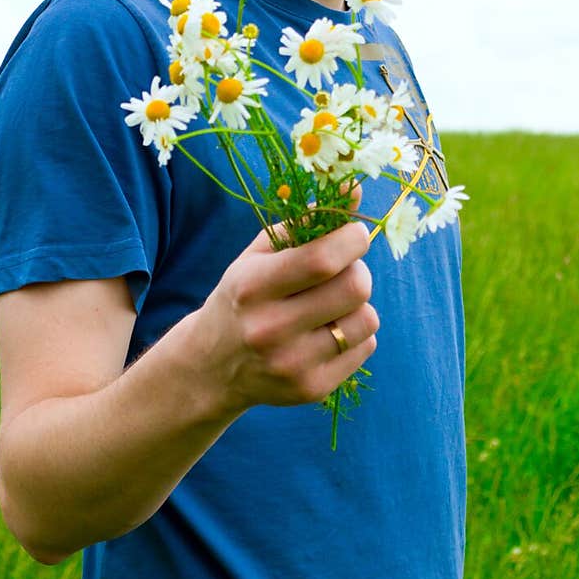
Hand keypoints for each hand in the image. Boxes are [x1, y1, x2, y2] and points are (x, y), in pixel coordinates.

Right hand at [195, 181, 379, 414]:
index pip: (322, 260)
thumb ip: (306, 220)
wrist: (212, 367)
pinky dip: (355, 334)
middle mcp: (269, 329)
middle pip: (354, 288)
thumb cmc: (243, 296)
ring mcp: (292, 364)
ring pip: (366, 319)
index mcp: (252, 287)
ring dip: (357, 305)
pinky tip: (326, 333)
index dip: (351, 240)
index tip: (354, 235)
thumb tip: (355, 189)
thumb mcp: (260, 254)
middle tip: (342, 272)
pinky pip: (366, 347)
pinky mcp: (311, 389)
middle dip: (357, 271)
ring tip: (330, 306)